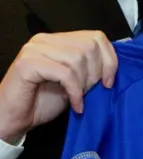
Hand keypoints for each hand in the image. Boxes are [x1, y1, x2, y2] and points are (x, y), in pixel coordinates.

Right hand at [0, 31, 117, 143]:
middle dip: (96, 73)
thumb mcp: (75, 82)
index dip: (109, 59)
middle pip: (89, 46)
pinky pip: (64, 73)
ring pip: (78, 58)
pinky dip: (75, 91)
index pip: (96, 37)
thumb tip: (113, 65)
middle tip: (89, 92)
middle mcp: (46, 39)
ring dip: (84, 83)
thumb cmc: (42, 102)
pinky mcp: (28, 63)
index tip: (109, 81)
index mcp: (59, 40)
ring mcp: (35, 49)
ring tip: (79, 98)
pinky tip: (75, 104)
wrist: (12, 121)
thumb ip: (90, 68)